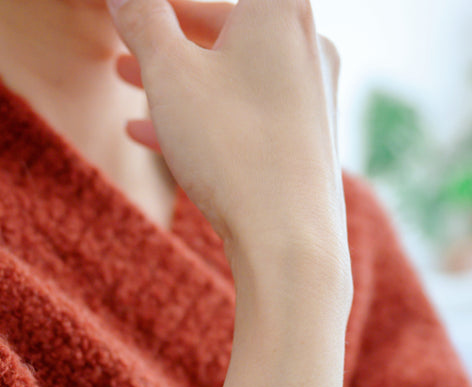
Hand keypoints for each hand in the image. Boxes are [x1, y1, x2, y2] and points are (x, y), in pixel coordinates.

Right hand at [106, 0, 346, 259]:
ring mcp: (314, 99)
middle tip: (126, 40)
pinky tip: (152, 133)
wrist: (290, 245)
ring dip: (178, 77)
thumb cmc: (235, 150)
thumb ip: (142, 17)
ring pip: (233, 74)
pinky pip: (248, 116)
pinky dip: (204, 116)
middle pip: (227, 25)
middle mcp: (309, 47)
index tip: (139, 12)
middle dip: (168, 33)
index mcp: (282, 9)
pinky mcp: (308, 144)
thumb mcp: (169, 73)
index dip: (172, 4)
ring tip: (125, 79)